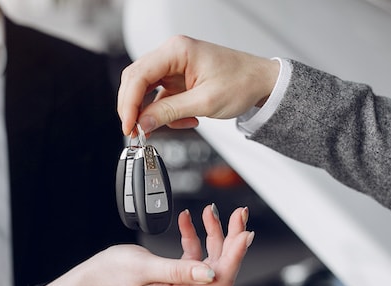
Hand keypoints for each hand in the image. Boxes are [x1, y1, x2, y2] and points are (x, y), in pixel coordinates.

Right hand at [40, 204, 253, 285]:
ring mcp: (183, 280)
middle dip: (232, 238)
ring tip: (213, 210)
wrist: (98, 276)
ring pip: (211, 256)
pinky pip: (194, 251)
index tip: (245, 233)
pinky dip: (193, 233)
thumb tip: (210, 273)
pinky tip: (187, 219)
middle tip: (239, 215)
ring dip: (215, 232)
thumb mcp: (145, 268)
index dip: (236, 256)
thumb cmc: (115, 273)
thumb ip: (178, 270)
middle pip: (221, 265)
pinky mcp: (177, 270)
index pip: (220, 278)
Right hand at [117, 35, 279, 135]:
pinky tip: (183, 120)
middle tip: (135, 131)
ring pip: (145, 90)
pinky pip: (160, 97)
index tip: (129, 125)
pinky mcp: (178, 79)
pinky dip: (164, 113)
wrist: (262, 82)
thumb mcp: (204, 102)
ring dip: (150, 112)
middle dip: (134, 108)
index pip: (139, 76)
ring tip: (161, 128)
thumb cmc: (242, 82)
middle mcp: (172, 54)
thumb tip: (143, 123)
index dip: (129, 103)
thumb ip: (170, 113)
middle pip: (136, 81)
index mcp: (177, 50)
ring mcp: (174, 66)